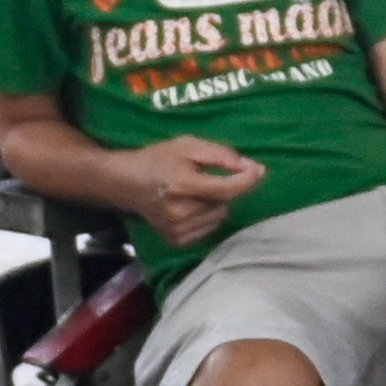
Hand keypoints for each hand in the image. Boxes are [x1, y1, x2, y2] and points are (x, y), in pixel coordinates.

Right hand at [117, 135, 263, 248]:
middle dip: (224, 188)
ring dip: (216, 203)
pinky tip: (190, 206)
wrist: (126, 182)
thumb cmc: (158, 159)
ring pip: (219, 217)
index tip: (259, 170)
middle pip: (224, 202)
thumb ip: (221, 155)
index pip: (225, 189)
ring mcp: (176, 229)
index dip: (246, 180)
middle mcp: (178, 211)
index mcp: (181, 185)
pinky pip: (209, 228)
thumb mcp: (188, 145)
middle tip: (205, 176)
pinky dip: (207, 216)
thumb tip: (253, 168)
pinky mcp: (176, 240)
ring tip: (195, 191)